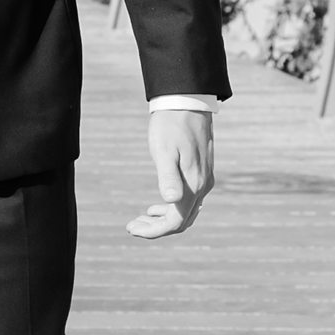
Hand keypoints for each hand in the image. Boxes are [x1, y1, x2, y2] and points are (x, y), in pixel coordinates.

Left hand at [128, 107, 215, 237]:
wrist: (187, 102)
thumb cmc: (169, 125)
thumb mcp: (163, 150)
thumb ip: (168, 177)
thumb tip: (171, 201)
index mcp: (192, 185)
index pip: (174, 222)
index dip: (153, 231)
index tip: (131, 228)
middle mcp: (202, 186)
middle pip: (181, 221)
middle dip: (156, 228)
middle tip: (131, 225)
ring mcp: (204, 180)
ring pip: (186, 212)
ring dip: (164, 219)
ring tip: (141, 216)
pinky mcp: (202, 172)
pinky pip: (190, 200)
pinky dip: (173, 207)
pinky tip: (158, 204)